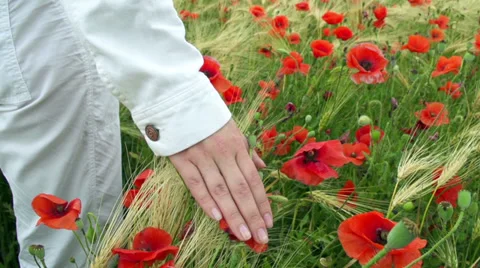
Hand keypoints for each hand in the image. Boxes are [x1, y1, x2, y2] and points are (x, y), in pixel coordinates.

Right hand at [169, 119, 271, 243]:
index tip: (269, 222)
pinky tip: (217, 218)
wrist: (177, 100)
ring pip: (220, 190)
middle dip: (252, 215)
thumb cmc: (208, 117)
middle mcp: (222, 153)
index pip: (253, 179)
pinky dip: (206, 201)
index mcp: (236, 146)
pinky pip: (196, 183)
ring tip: (243, 235)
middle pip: (240, 188)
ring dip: (233, 214)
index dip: (262, 202)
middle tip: (260, 237)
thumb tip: (262, 168)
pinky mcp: (182, 159)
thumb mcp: (233, 129)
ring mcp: (202, 156)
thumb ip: (247, 150)